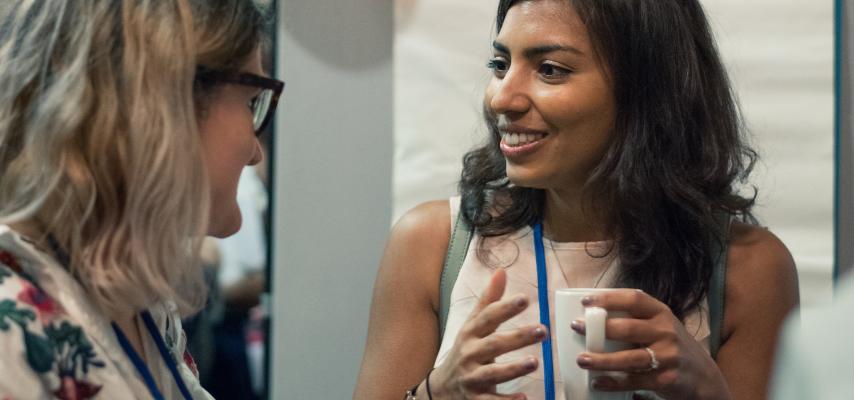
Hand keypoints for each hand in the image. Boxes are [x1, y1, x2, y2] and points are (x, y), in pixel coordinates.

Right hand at [430, 269, 546, 399]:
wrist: (442, 388)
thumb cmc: (465, 351)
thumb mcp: (472, 325)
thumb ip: (488, 301)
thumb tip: (501, 271)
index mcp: (470, 333)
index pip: (487, 317)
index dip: (504, 308)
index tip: (524, 299)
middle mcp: (470, 354)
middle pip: (493, 344)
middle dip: (517, 337)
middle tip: (542, 330)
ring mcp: (472, 378)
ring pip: (492, 374)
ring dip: (513, 368)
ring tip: (534, 362)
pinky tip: (524, 398)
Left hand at [571, 290, 730, 399]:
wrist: (703, 375)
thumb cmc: (671, 345)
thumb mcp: (661, 325)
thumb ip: (636, 319)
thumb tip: (593, 315)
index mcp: (661, 313)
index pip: (634, 299)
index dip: (609, 298)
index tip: (586, 301)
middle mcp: (666, 332)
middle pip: (628, 328)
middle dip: (599, 328)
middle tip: (576, 327)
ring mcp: (668, 357)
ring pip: (629, 358)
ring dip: (603, 360)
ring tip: (582, 359)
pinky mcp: (666, 379)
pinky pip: (635, 381)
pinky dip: (613, 383)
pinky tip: (597, 382)